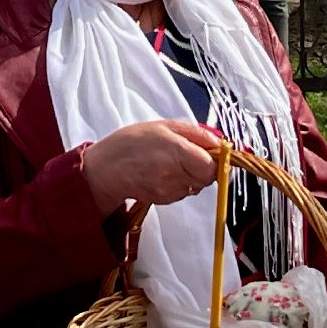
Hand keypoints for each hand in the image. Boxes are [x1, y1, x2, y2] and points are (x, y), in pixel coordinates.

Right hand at [83, 120, 217, 214]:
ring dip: (190, 176)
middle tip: (189, 156)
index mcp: (176, 150)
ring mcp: (169, 190)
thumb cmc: (132, 142)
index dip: (214, 160)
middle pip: (207, 179)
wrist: (106, 168)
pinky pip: (182, 193)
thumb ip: (196, 133)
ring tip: (171, 163)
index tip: (209, 153)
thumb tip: (220, 143)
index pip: (211, 166)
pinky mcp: (163, 201)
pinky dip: (179, 184)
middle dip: (204, 168)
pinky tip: (163, 173)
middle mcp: (174, 173)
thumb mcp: (165, 126)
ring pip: (195, 187)